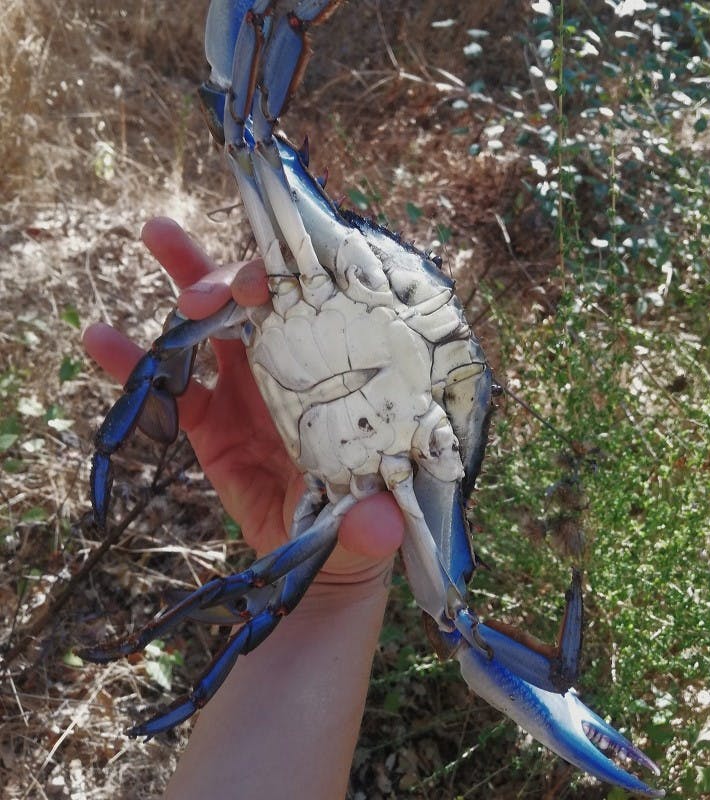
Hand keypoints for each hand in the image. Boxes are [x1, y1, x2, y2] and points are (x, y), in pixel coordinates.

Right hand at [84, 217, 402, 579]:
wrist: (324, 558)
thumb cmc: (362, 522)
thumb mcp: (371, 522)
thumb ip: (373, 524)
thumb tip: (378, 526)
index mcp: (341, 376)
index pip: (322, 311)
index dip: (294, 286)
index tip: (266, 283)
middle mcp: (296, 370)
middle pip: (263, 304)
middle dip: (233, 277)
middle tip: (206, 287)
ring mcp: (250, 391)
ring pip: (215, 326)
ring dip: (188, 280)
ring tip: (159, 231)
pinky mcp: (212, 423)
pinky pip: (171, 389)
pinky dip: (135, 363)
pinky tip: (102, 338)